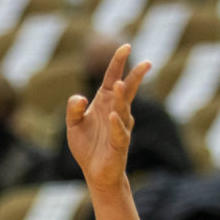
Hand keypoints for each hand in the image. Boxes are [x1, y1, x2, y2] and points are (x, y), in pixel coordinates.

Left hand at [65, 42, 150, 193]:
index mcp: (104, 102)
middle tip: (146, 63)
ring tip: (118, 84)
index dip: (118, 63)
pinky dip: (116, 124)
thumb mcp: (73, 124)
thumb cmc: (87, 146)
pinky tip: (113, 115)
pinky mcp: (119, 144)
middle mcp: (115, 111)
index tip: (126, 47)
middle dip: (135, 77)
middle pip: (126, 90)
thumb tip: (81, 98)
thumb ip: (73, 109)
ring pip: (122, 109)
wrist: (96, 173)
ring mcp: (120, 127)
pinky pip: (119, 132)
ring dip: (120, 97)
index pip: (112, 78)